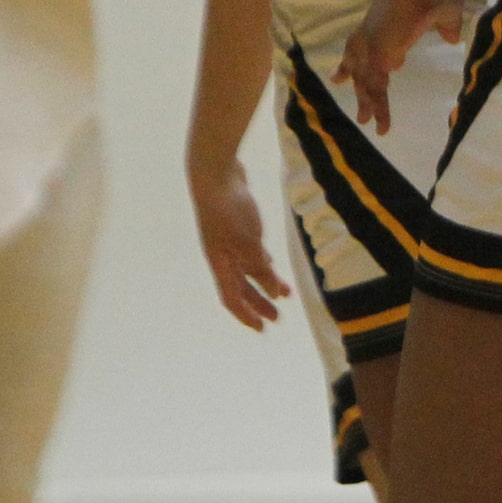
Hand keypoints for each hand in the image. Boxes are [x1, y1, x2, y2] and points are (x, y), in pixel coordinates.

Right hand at [188, 157, 291, 330]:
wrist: (216, 173)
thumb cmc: (228, 209)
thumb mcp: (248, 243)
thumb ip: (260, 268)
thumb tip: (272, 293)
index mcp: (221, 264)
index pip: (232, 298)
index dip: (246, 315)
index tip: (262, 329)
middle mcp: (223, 257)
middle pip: (241, 288)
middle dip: (259, 303)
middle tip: (277, 318)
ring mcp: (229, 241)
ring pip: (248, 270)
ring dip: (265, 282)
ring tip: (285, 294)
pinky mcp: (238, 226)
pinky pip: (250, 253)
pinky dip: (262, 262)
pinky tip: (272, 263)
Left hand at [338, 0, 469, 133]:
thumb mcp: (446, 12)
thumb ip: (447, 26)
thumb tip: (451, 38)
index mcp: (385, 21)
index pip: (367, 43)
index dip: (364, 57)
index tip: (364, 70)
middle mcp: (372, 33)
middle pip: (358, 63)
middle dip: (352, 78)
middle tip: (348, 94)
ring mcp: (372, 45)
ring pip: (365, 80)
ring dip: (367, 101)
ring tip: (368, 121)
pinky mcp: (378, 58)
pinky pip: (376, 90)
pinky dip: (378, 108)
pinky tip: (382, 125)